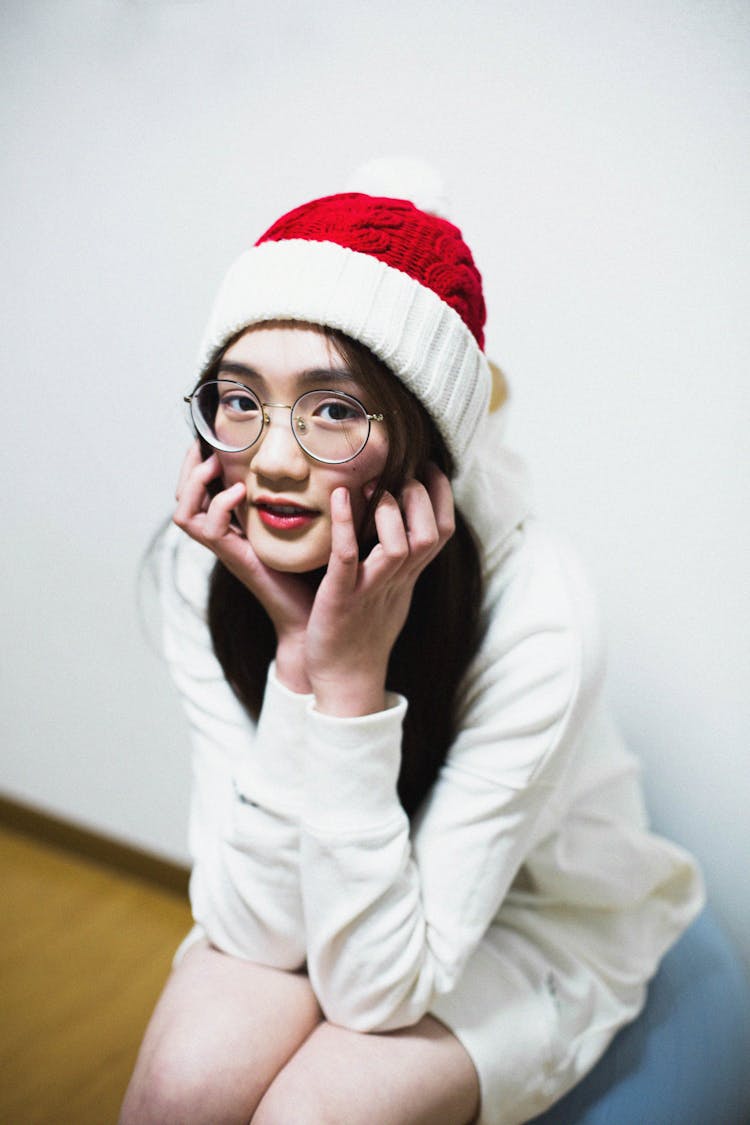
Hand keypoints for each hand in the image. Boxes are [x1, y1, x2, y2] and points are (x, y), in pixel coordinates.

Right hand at [173, 442, 313, 691]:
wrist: (314, 617)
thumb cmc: (314, 575)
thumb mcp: (303, 527)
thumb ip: (301, 499)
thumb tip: (316, 463)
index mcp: (236, 527)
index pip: (198, 492)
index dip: (198, 465)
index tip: (216, 440)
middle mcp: (224, 538)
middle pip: (181, 499)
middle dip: (188, 468)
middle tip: (208, 448)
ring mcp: (226, 550)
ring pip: (184, 513)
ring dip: (195, 484)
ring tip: (216, 465)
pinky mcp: (236, 560)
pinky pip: (208, 530)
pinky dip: (220, 505)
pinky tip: (240, 493)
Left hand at [305, 465, 454, 716]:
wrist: (344, 680)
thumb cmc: (363, 633)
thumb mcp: (392, 592)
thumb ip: (401, 559)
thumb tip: (405, 523)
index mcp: (409, 577)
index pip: (441, 532)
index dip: (442, 497)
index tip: (429, 467)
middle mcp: (397, 581)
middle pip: (428, 535)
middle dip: (419, 498)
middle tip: (398, 474)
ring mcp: (371, 590)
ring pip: (399, 547)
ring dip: (388, 511)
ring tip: (373, 487)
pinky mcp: (341, 598)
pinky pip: (347, 559)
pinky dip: (344, 526)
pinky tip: (339, 498)